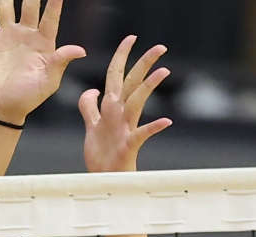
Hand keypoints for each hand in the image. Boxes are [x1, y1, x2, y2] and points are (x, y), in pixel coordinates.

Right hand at [0, 0, 85, 125]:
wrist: (1, 111)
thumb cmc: (27, 99)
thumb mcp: (48, 82)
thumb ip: (60, 63)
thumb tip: (81, 50)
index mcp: (42, 42)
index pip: (50, 17)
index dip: (55, 2)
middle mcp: (25, 35)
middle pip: (29, 5)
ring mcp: (5, 37)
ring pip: (5, 8)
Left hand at [80, 36, 170, 173]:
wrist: (104, 178)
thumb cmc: (101, 153)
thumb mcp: (92, 126)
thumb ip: (89, 107)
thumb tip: (92, 90)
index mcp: (111, 108)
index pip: (115, 75)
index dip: (121, 56)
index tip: (131, 38)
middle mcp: (120, 114)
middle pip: (132, 83)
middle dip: (144, 63)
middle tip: (160, 47)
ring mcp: (126, 128)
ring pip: (137, 102)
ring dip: (149, 87)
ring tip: (164, 72)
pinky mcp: (128, 145)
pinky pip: (142, 134)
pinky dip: (154, 128)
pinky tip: (166, 121)